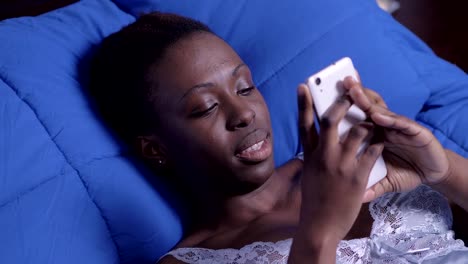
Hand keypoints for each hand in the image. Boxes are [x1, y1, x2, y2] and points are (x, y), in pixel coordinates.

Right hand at [296, 83, 383, 243]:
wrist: (320, 225)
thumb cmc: (314, 200)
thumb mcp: (308, 174)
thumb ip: (312, 156)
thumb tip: (315, 142)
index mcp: (309, 156)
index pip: (304, 125)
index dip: (303, 103)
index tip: (303, 86)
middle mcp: (323, 157)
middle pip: (329, 121)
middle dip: (339, 103)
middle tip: (348, 91)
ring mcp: (340, 166)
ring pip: (356, 132)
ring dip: (366, 121)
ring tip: (373, 115)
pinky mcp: (357, 176)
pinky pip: (371, 152)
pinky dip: (378, 141)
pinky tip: (384, 136)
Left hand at [343, 77, 450, 201]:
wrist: (431, 174)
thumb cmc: (403, 171)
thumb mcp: (380, 177)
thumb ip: (366, 180)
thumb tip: (351, 194)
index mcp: (371, 133)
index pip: (354, 115)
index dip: (341, 106)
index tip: (324, 97)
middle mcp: (383, 126)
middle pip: (365, 106)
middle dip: (353, 93)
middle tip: (339, 82)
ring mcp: (399, 127)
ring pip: (381, 110)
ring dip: (367, 99)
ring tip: (353, 90)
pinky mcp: (416, 131)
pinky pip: (401, 123)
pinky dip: (390, 119)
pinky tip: (378, 117)